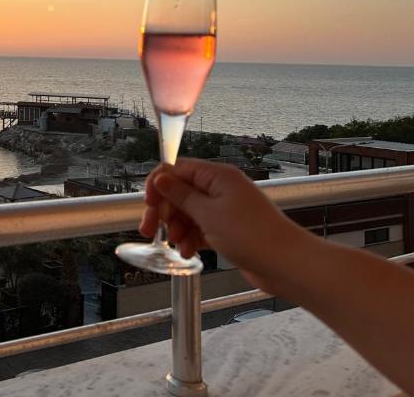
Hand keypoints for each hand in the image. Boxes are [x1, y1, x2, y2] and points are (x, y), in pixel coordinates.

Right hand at [138, 158, 315, 295]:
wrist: (287, 265)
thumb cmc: (251, 235)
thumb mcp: (208, 214)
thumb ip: (180, 195)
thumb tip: (161, 178)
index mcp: (217, 176)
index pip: (177, 169)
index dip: (159, 185)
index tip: (148, 205)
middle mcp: (220, 189)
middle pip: (180, 192)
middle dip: (163, 211)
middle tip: (148, 230)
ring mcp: (225, 209)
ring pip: (188, 213)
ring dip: (177, 228)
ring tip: (177, 245)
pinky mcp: (228, 229)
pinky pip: (201, 228)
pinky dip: (191, 238)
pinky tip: (188, 252)